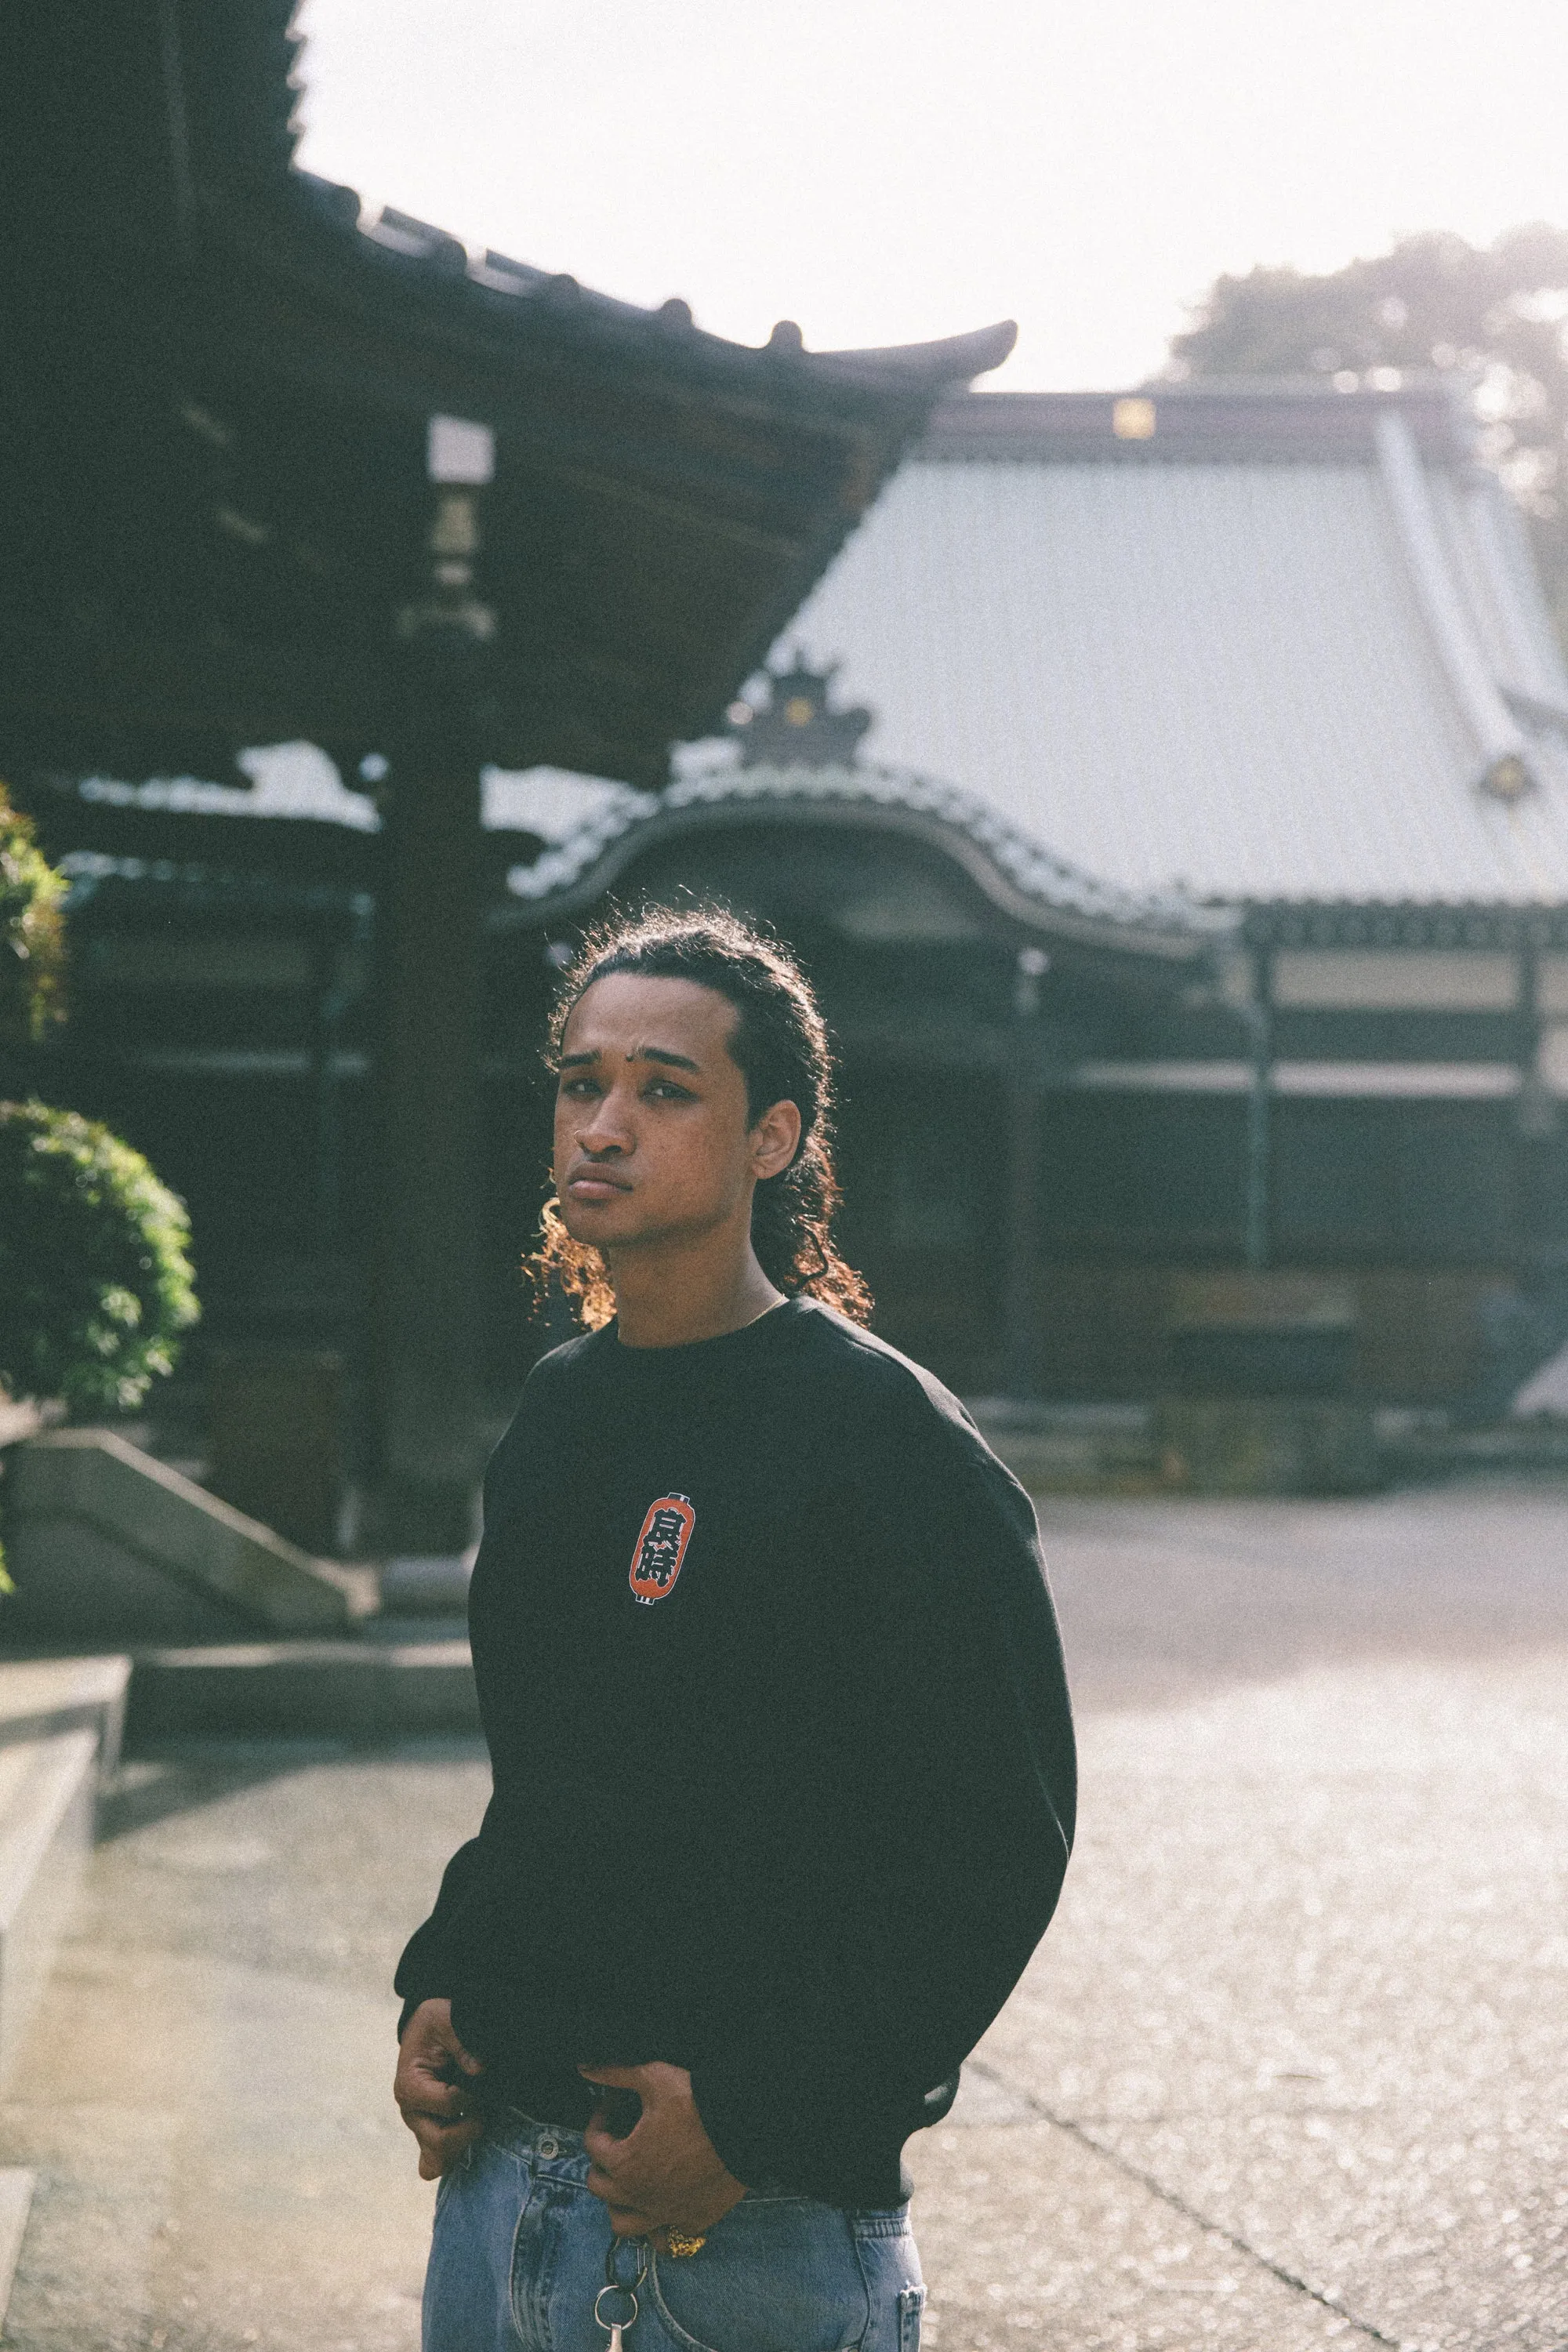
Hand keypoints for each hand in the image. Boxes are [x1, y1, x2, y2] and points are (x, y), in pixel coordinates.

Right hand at [395, 1998, 484, 2179]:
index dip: (471, 2094)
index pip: (449, 2105)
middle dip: (470, 2126)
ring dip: (465, 2142)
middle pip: (440, 2141)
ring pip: (437, 2161)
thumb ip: (461, 2040)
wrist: (428, 2032)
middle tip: (483, 2105)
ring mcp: (419, 2126)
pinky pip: (434, 2164)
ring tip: (477, 2118)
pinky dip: (453, 2157)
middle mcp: (411, 2112)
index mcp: (410, 2086)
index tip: (480, 2077)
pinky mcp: (428, 2133)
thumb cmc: (436, 2025)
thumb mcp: (444, 2018)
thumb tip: (479, 2070)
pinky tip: (467, 2142)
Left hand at [580, 2062, 746, 2243]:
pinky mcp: (692, 2221)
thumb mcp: (653, 2078)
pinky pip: (665, 2234)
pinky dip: (659, 2222)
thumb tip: (585, 2068)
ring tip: (628, 2185)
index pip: (592, 2144)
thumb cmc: (696, 2101)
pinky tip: (664, 2202)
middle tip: (617, 2142)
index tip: (612, 2104)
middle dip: (602, 2162)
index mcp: (624, 2163)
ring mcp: (665, 2214)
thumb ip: (615, 2074)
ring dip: (619, 2205)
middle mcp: (638, 2196)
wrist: (746, 2125)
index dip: (599, 2118)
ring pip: (624, 2224)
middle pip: (600, 2188)